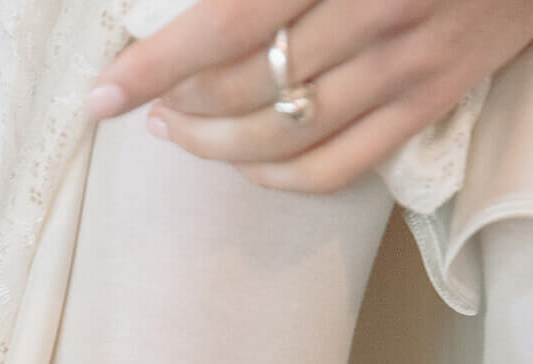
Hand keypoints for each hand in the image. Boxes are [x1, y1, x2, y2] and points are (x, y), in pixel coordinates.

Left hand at [87, 0, 532, 192]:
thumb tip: (203, 4)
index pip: (224, 25)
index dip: (154, 66)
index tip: (103, 94)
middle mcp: (375, 16)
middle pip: (246, 89)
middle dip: (179, 102)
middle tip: (146, 98)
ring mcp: (405, 69)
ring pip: (282, 138)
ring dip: (214, 146)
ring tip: (177, 132)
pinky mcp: (429, 105)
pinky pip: (336, 169)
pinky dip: (277, 177)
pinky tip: (242, 163)